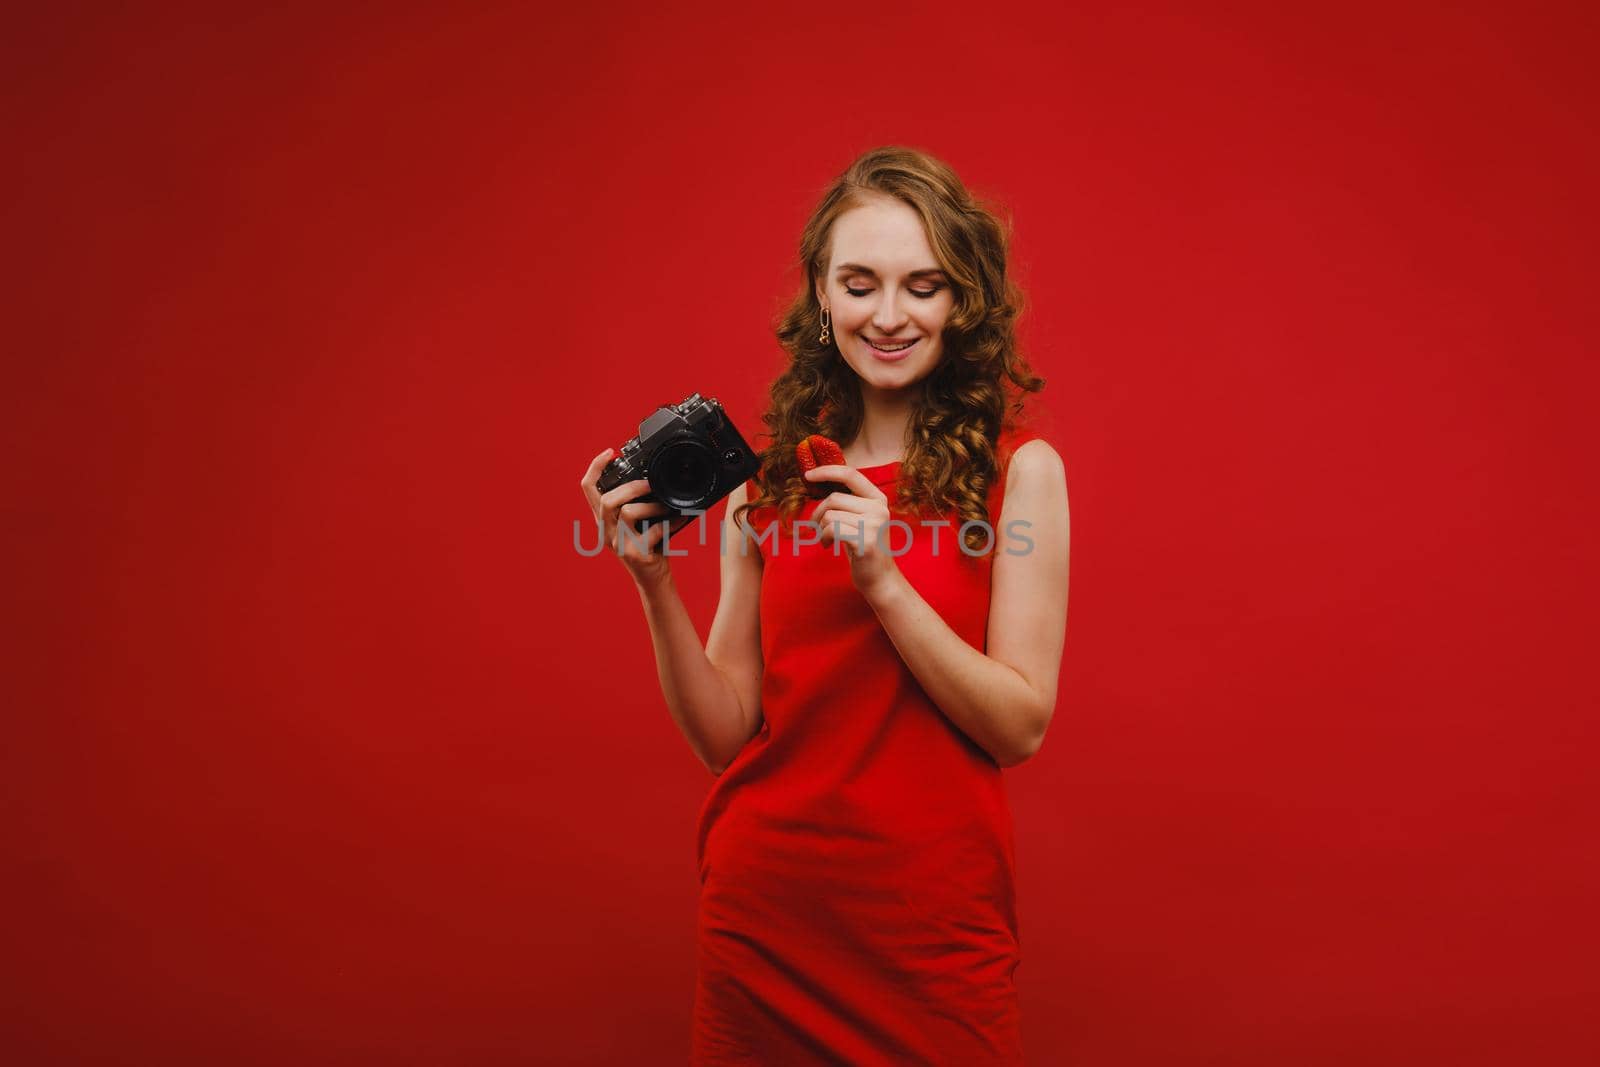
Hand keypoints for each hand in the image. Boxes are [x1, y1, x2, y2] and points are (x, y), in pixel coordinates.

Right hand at [579, 448, 673, 589]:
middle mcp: (606, 531)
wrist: (655, 580)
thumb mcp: (640, 521)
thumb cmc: (649, 547)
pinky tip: (680, 520)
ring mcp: (619, 544)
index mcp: (604, 520)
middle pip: (606, 500)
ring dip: (652, 506)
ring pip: (627, 512)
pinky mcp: (634, 554)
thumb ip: (638, 502)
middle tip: (649, 484)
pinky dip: (671, 523)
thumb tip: (652, 477)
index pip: (588, 489)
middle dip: (631, 487)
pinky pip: (652, 531)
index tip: (610, 452)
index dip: (595, 468)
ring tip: (667, 507)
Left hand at [802, 464, 903, 597]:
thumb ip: (847, 501)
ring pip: (830, 515)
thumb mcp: (860, 518)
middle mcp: (879, 508)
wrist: (880, 578)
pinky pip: (831, 530)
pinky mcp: (865, 541)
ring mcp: (873, 524)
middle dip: (818, 513)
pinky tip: (827, 545)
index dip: (826, 471)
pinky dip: (823, 538)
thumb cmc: (863, 546)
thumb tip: (819, 480)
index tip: (808, 475)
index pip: (850, 474)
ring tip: (826, 539)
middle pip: (833, 499)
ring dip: (820, 529)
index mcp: (878, 498)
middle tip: (815, 527)